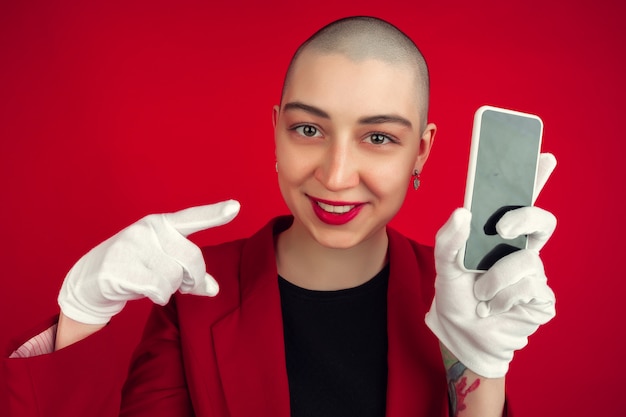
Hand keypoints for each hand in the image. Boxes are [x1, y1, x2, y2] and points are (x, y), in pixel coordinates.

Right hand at [58, 200, 239, 324]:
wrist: (89, 280)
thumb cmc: (134, 267)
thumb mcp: (162, 261)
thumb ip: (188, 270)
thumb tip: (214, 289)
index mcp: (160, 224)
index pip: (191, 218)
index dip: (215, 214)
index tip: (236, 207)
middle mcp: (148, 230)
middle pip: (191, 258)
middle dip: (195, 278)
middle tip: (188, 286)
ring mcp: (132, 247)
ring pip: (175, 277)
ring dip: (171, 289)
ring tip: (156, 284)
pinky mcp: (120, 268)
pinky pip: (158, 289)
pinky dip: (159, 296)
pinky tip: (146, 291)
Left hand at [425, 154, 556, 377]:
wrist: (461, 333)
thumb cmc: (456, 294)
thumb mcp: (443, 264)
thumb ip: (449, 238)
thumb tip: (463, 213)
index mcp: (499, 235)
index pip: (520, 201)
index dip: (536, 178)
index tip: (544, 155)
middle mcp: (520, 249)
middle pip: (541, 222)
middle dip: (524, 220)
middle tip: (500, 229)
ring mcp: (533, 274)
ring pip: (526, 262)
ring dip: (495, 279)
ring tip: (480, 293)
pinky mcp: (540, 299)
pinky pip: (528, 288)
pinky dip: (503, 298)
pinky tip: (492, 307)